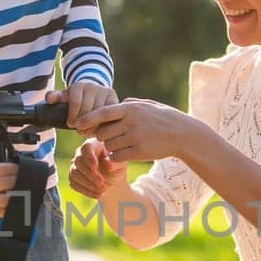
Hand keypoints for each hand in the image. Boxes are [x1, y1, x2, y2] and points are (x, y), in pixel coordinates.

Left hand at [46, 81, 117, 130]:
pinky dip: (104, 124)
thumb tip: (49, 98)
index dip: (73, 116)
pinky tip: (99, 130)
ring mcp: (105, 92)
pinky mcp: (114, 99)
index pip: (76, 103)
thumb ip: (55, 97)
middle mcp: (93, 87)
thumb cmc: (76, 97)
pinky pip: (110, 115)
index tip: (71, 125)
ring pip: (100, 113)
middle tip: (80, 132)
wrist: (93, 90)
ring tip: (88, 132)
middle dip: (83, 123)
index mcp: (79, 85)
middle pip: (88, 109)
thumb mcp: (65, 96)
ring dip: (94, 126)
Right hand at [68, 138, 126, 198]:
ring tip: (102, 190)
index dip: (89, 157)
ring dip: (88, 184)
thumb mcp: (121, 164)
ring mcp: (75, 166)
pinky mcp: (73, 178)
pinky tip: (98, 195)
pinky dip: (86, 191)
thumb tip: (107, 164)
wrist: (112, 181)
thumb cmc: (117, 167)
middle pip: (79, 162)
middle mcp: (81, 153)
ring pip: (75, 174)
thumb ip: (116, 162)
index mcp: (93, 145)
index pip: (86, 147)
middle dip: (90, 174)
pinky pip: (75, 185)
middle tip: (101, 183)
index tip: (95, 166)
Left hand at [74, 99, 195, 162]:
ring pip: (109, 145)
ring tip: (122, 144)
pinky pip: (117, 156)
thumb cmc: (163, 118)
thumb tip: (114, 104)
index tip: (77, 123)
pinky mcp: (139, 152)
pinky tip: (124, 153)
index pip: (103, 112)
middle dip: (102, 136)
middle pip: (103, 132)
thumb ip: (130, 103)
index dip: (88, 118)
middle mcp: (132, 122)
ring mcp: (135, 137)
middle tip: (110, 137)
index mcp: (131, 108)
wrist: (183, 134)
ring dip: (111, 147)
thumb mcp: (148, 105)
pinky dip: (116, 156)